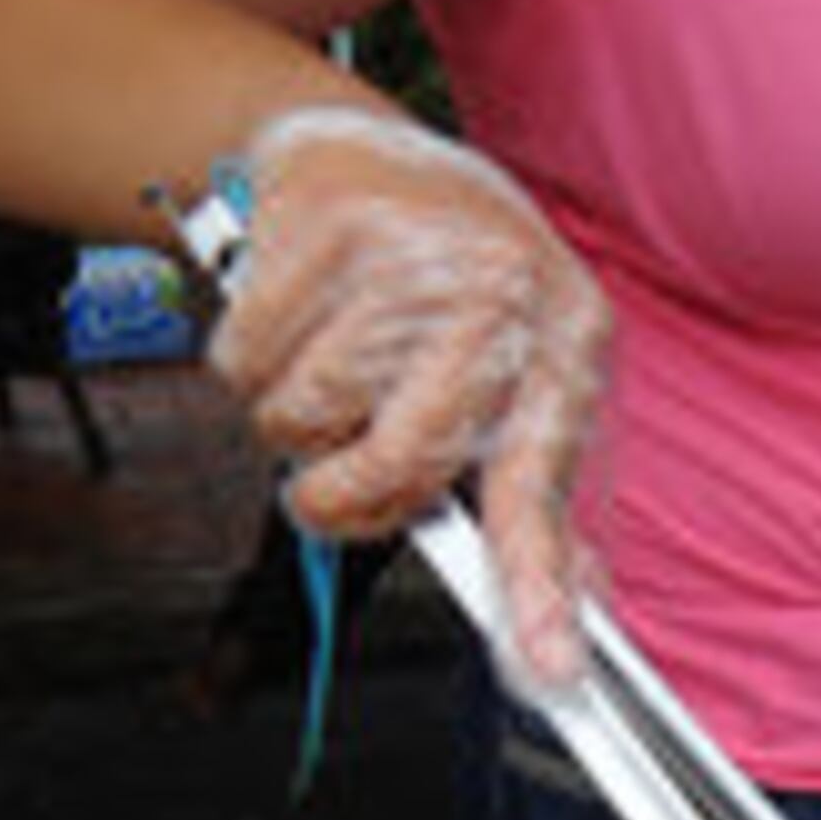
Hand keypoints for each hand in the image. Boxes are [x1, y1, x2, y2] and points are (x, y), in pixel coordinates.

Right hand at [206, 108, 609, 684]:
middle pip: (399, 462)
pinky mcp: (323, 226)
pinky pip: (243, 361)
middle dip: (342, 497)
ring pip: (302, 419)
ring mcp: (408, 256)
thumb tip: (577, 607)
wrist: (369, 148)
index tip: (545, 672)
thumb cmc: (450, 278)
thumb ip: (538, 490)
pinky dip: (244, 360)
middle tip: (331, 479)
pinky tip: (287, 315)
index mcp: (560, 344)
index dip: (539, 587)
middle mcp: (495, 296)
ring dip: (290, 417)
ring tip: (326, 360)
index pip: (541, 487)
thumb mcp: (524, 367)